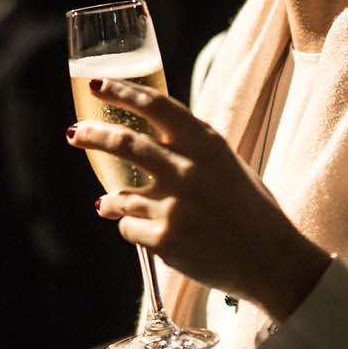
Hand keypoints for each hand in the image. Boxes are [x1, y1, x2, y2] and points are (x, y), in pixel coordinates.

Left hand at [66, 77, 329, 320]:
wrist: (274, 262)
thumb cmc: (250, 208)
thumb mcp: (225, 162)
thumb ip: (189, 146)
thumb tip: (149, 131)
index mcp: (204, 143)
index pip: (154, 105)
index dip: (121, 92)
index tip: (96, 86)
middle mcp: (187, 168)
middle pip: (123, 142)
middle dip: (92, 135)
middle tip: (73, 132)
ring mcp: (174, 205)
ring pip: (118, 194)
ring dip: (110, 200)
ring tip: (107, 203)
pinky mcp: (165, 240)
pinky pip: (128, 228)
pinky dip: (132, 229)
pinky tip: (151, 235)